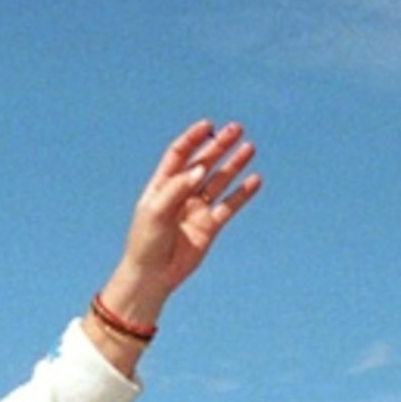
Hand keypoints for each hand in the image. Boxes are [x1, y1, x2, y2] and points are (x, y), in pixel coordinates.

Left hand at [93, 121, 261, 337]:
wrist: (153, 275)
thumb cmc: (146, 241)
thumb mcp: (156, 211)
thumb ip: (177, 188)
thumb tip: (199, 170)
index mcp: (163, 185)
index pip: (179, 154)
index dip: (193, 139)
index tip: (208, 126)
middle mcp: (182, 193)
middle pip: (203, 163)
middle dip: (219, 146)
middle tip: (237, 129)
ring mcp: (197, 209)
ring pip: (219, 181)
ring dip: (234, 164)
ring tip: (249, 147)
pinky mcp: (210, 226)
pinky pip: (229, 205)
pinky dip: (242, 193)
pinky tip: (254, 180)